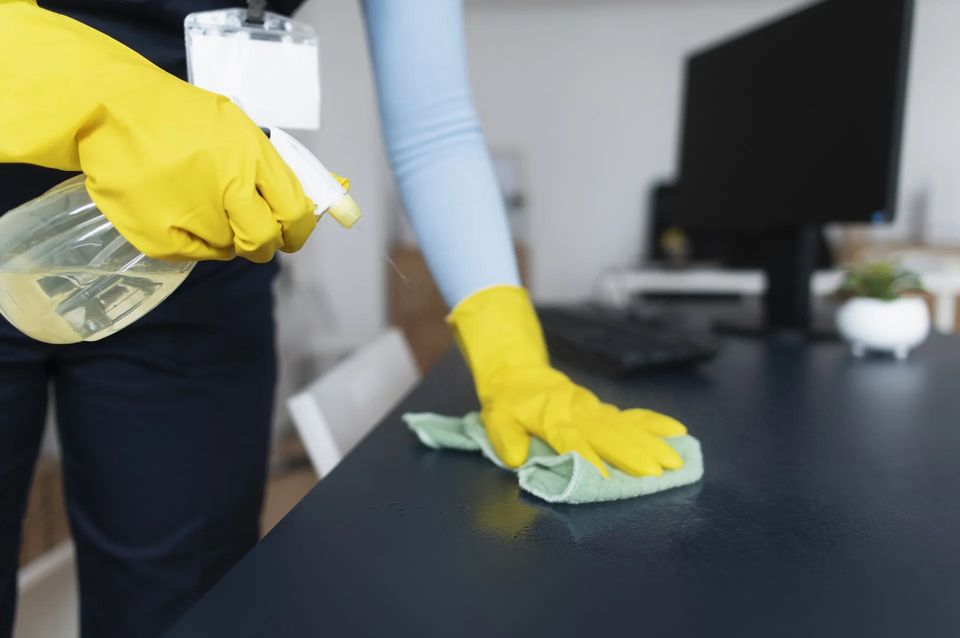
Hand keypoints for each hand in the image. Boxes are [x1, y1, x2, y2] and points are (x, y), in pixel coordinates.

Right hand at [1, 1, 314, 261]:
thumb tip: (318, 200)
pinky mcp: (161, 237)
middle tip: (253, 234)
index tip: (293, 233)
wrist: (108, 109)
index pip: (296, 213)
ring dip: (224, 236)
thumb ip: (272, 167)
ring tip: (198, 204)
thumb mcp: (236, 127)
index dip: (299, 230)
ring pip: (229, 250)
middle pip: (265, 241)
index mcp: (251, 156)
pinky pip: (195, 254)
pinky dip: (192, 240)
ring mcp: (192, 215)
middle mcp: (227, 187)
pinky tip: (175, 210)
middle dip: (265, 243)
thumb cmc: (178, 117)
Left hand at [448, 286, 686, 476]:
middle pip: (609, 434)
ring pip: (625, 426)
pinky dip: (654, 423)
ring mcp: (593, 409)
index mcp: (551, 418)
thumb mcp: (495, 420)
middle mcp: (578, 413)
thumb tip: (516, 458)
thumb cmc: (507, 403)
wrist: (518, 373)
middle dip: (634, 453)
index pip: (572, 441)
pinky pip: (631, 416)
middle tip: (659, 472)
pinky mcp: (602, 409)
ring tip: (675, 459)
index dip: (588, 458)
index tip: (607, 477)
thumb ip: (506, 439)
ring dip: (651, 443)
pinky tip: (677, 432)